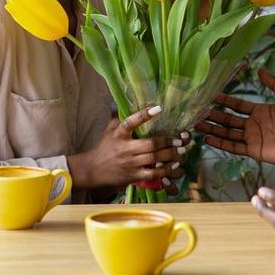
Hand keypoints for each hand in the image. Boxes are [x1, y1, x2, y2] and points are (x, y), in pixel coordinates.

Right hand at [69, 106, 188, 188]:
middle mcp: (125, 148)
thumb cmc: (105, 147)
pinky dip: (165, 170)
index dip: (144, 115)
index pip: (130, 122)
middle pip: (150, 144)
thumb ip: (120, 116)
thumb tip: (128, 99)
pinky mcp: (133, 175)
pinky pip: (152, 173)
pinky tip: (173, 165)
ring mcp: (130, 163)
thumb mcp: (110, 129)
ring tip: (181, 151)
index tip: (158, 108)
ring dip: (170, 155)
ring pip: (154, 159)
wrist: (93, 170)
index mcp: (119, 134)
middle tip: (180, 139)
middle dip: (167, 141)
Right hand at [195, 69, 274, 166]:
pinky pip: (234, 147)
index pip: (236, 105)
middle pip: (227, 119)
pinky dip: (220, 143)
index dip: (223, 100)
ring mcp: (252, 138)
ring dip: (212, 129)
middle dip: (212, 116)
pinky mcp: (254, 151)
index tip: (208, 95)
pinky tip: (208, 139)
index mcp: (260, 111)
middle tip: (196, 111)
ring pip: (227, 133)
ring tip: (196, 125)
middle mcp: (253, 125)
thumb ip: (274, 84)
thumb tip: (260, 69)